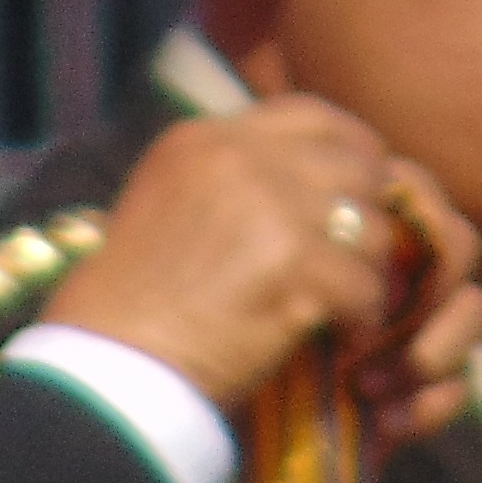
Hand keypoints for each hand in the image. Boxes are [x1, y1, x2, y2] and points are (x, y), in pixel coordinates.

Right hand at [58, 105, 478, 419]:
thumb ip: (230, 179)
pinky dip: (362, 317)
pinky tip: (342, 336)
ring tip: (347, 306)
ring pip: (371, 226)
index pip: (311, 114)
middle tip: (360, 261)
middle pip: (356, 165)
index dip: (352, 149)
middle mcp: (239, 158)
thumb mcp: (167, 205)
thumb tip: (307, 178)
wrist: (110, 367)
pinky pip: (367, 284)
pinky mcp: (294, 266)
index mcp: (204, 138)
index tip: (360, 190)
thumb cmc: (131, 305)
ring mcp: (269, 208)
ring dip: (368, 272)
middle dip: (370, 215)